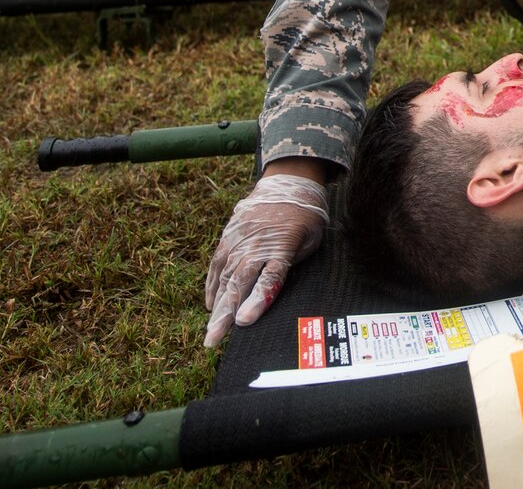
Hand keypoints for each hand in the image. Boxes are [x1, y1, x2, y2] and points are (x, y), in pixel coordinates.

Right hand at [202, 171, 327, 347]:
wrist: (289, 182)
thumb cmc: (306, 216)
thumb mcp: (312, 239)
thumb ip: (294, 263)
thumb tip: (276, 289)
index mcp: (282, 245)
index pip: (269, 277)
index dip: (257, 300)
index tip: (244, 321)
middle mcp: (257, 243)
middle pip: (240, 282)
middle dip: (226, 313)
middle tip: (214, 340)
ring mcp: (239, 238)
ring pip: (225, 276)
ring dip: (217, 305)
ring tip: (211, 331)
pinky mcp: (229, 235)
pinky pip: (217, 263)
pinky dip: (212, 284)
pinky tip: (210, 304)